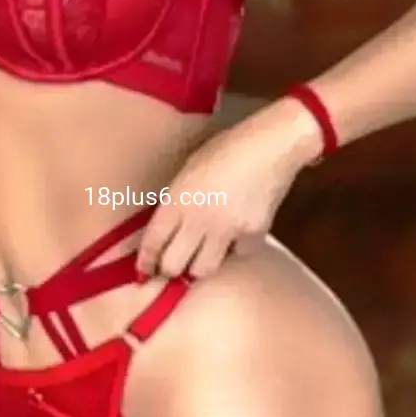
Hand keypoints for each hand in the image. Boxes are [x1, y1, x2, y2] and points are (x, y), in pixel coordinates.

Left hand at [136, 98, 322, 278]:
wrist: (271, 146)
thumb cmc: (226, 148)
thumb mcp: (188, 170)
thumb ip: (176, 200)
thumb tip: (166, 229)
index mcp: (177, 199)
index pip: (153, 242)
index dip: (146, 261)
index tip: (144, 270)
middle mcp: (198, 219)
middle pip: (174, 266)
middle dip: (169, 269)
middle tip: (171, 266)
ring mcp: (226, 230)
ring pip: (203, 270)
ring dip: (198, 266)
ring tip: (201, 255)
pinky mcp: (252, 236)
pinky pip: (236, 255)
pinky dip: (233, 250)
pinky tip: (235, 235)